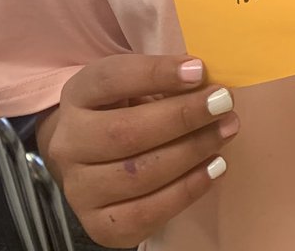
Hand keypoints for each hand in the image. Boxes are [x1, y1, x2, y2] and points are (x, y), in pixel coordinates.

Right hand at [37, 54, 238, 247]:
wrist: (96, 158)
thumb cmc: (128, 109)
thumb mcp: (137, 83)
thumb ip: (165, 79)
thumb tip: (207, 81)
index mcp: (78, 95)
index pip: (111, 79)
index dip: (156, 73)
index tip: (199, 70)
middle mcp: (68, 143)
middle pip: (125, 132)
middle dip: (182, 117)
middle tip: (224, 103)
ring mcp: (78, 189)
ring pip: (137, 175)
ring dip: (191, 152)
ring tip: (226, 131)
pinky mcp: (98, 225)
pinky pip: (144, 214)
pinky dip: (185, 191)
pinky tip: (214, 169)